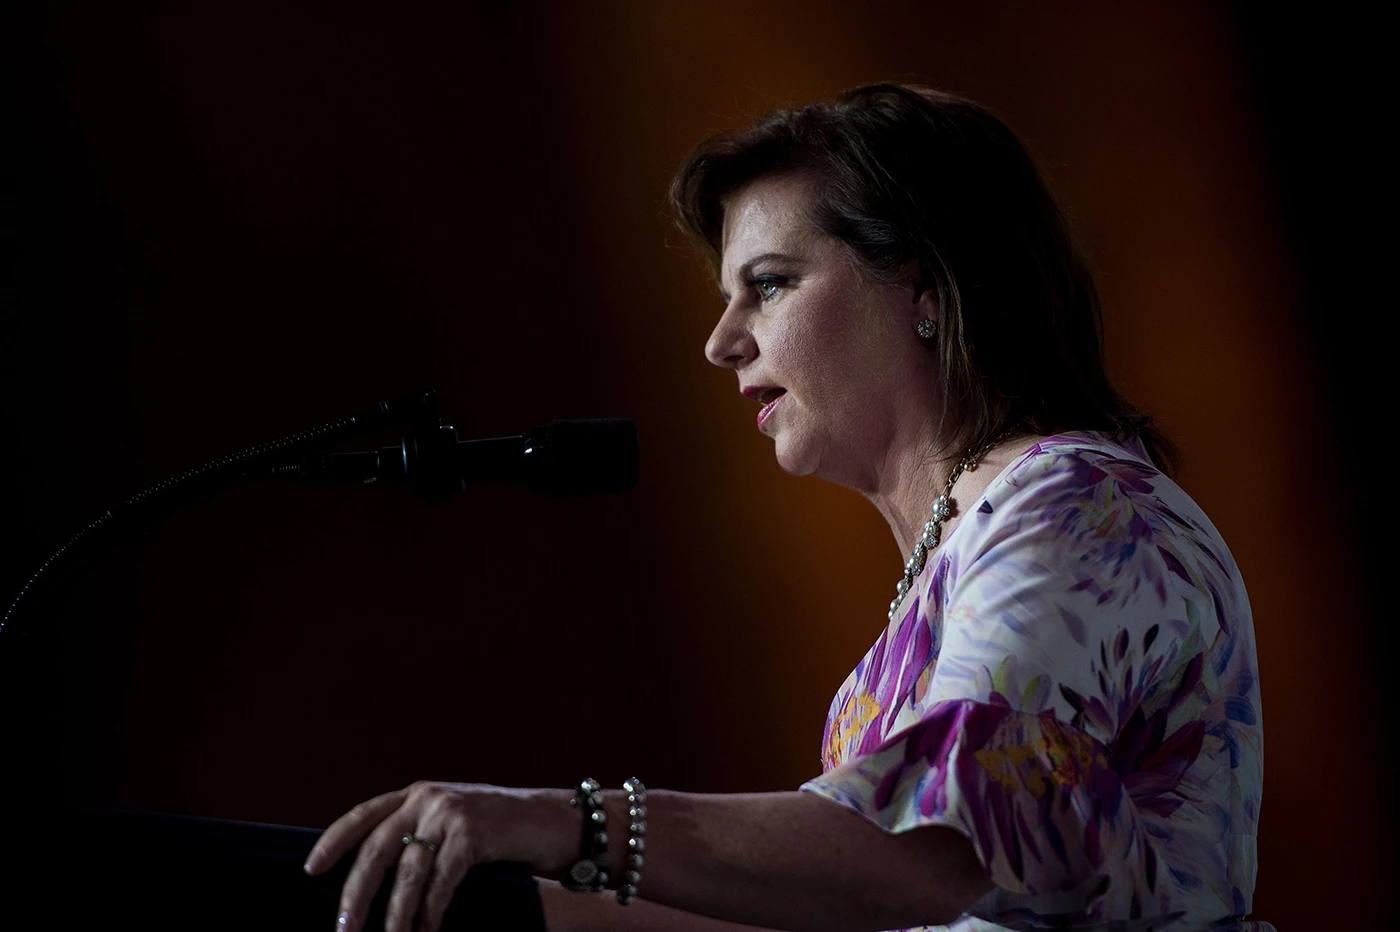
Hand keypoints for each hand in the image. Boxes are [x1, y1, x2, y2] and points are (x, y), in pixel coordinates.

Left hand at [303, 781, 572, 931]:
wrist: (553, 822)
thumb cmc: (499, 834)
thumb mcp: (452, 825)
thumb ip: (418, 837)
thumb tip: (374, 882)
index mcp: (416, 795)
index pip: (362, 815)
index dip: (333, 841)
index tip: (310, 870)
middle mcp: (428, 798)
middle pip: (377, 848)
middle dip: (357, 893)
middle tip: (344, 928)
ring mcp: (450, 813)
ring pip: (408, 872)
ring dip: (396, 914)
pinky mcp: (473, 833)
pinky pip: (441, 880)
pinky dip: (431, 910)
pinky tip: (428, 930)